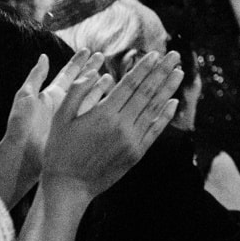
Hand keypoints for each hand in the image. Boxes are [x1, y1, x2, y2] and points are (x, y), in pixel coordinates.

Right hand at [41, 50, 183, 197]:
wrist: (69, 186)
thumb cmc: (60, 150)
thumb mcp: (60, 118)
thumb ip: (78, 92)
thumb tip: (98, 73)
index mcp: (104, 114)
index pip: (130, 84)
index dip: (144, 68)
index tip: (155, 53)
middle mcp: (122, 126)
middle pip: (147, 92)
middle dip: (162, 71)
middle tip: (174, 55)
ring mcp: (133, 140)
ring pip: (154, 108)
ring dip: (168, 89)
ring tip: (179, 72)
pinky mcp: (137, 153)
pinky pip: (155, 130)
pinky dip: (165, 115)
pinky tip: (173, 102)